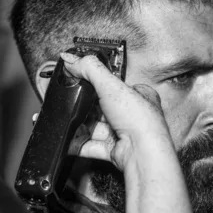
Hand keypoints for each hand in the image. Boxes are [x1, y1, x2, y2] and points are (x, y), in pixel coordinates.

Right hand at [61, 52, 173, 170]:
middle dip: (86, 108)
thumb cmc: (139, 120)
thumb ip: (89, 69)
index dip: (98, 84)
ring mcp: (123, 134)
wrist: (142, 154)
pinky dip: (78, 143)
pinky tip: (69, 138)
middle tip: (72, 102)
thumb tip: (70, 58)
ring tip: (69, 121)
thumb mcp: (111, 85)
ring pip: (94, 127)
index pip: (115, 86)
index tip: (80, 82)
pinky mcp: (113, 151)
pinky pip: (90, 145)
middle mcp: (132, 115)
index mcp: (139, 96)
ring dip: (81, 125)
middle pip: (101, 108)